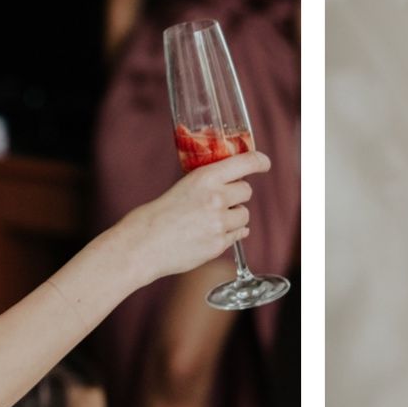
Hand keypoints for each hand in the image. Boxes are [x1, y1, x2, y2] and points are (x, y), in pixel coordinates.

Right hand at [123, 151, 269, 282]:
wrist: (143, 245)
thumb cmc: (157, 215)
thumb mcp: (183, 186)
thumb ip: (207, 183)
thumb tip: (229, 182)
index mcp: (205, 177)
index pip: (245, 162)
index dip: (259, 161)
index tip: (264, 163)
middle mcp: (216, 198)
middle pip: (246, 191)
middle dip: (237, 195)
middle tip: (220, 201)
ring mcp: (219, 223)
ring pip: (244, 215)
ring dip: (234, 217)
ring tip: (211, 221)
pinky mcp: (219, 245)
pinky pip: (238, 235)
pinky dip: (229, 234)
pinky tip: (212, 233)